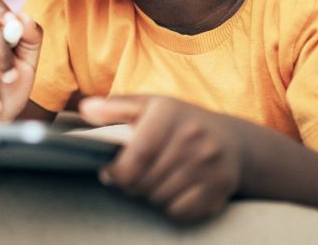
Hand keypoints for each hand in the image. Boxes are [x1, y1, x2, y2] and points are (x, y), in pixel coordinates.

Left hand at [80, 95, 243, 221]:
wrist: (231, 139)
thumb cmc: (178, 121)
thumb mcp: (147, 105)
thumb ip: (113, 108)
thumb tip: (86, 109)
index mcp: (169, 113)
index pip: (136, 156)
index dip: (116, 172)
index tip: (109, 173)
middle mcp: (192, 138)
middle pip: (145, 180)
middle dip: (131, 184)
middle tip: (129, 178)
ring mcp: (209, 164)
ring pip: (161, 198)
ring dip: (149, 195)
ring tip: (150, 181)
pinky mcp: (220, 186)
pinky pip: (181, 211)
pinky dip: (170, 207)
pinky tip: (170, 191)